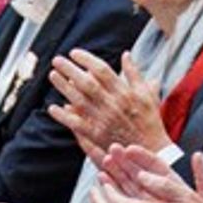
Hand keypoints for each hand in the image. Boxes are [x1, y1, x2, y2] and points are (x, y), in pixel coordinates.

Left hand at [48, 50, 169, 160]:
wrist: (150, 150)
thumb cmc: (149, 121)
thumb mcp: (147, 94)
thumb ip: (135, 74)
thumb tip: (125, 54)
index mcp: (125, 92)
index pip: (102, 70)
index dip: (86, 59)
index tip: (74, 53)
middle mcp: (113, 104)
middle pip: (87, 83)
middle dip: (70, 69)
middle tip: (57, 60)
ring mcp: (104, 120)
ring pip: (79, 100)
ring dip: (64, 87)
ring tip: (53, 75)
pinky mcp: (97, 135)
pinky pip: (77, 124)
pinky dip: (64, 116)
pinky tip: (52, 108)